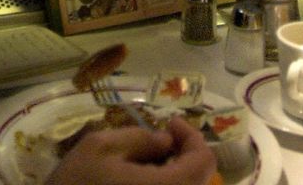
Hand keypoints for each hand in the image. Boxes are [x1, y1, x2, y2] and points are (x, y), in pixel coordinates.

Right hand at [45, 115, 216, 184]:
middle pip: (198, 179)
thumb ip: (139, 138)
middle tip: (159, 139)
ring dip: (174, 171)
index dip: (192, 136)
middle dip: (183, 153)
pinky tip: (138, 179)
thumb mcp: (99, 147)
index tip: (168, 123)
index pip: (203, 162)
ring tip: (147, 159)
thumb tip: (166, 141)